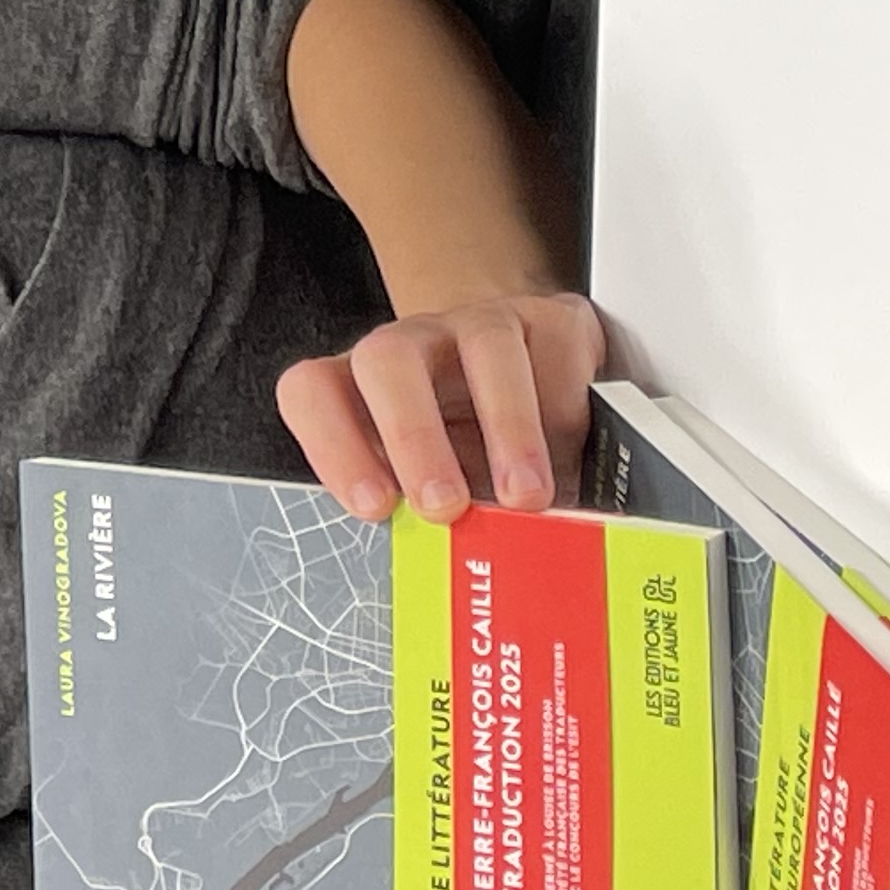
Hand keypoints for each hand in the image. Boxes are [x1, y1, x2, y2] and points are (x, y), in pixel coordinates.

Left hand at [279, 289, 604, 525]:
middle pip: (385, 360)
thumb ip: (444, 521)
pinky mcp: (546, 318)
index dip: (332, 445)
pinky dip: (567, 409)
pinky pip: (553, 351)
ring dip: (506, 426)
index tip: (374, 506)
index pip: (312, 392)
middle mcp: (413, 348)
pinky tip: (577, 451)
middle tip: (443, 505)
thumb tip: (466, 572)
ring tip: (525, 496)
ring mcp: (477, 325)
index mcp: (365, 390)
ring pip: (482, 346)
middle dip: (412, 435)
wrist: (547, 381)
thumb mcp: (454, 491)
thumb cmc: (480, 449)